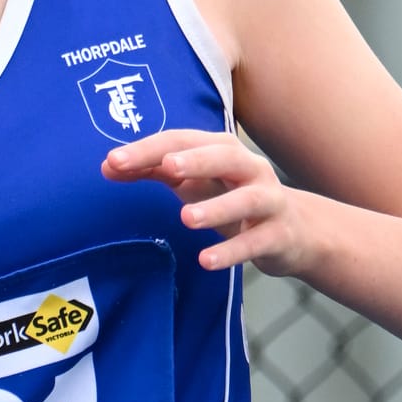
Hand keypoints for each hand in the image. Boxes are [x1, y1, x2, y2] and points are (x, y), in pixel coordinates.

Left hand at [102, 129, 312, 276]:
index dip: (150, 149)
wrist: (294, 231)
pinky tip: (207, 260)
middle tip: (167, 167)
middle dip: (196, 161)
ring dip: (218, 207)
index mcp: (223, 149)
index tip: (114, 160)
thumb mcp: (193, 181)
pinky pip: (256, 241)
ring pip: (247, 199)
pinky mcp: (279, 234)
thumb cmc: (231, 197)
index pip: (183, 141)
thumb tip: (108, 166)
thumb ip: (153, 170)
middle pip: (224, 157)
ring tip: (186, 218)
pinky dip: (232, 250)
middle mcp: (250, 168)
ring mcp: (269, 200)